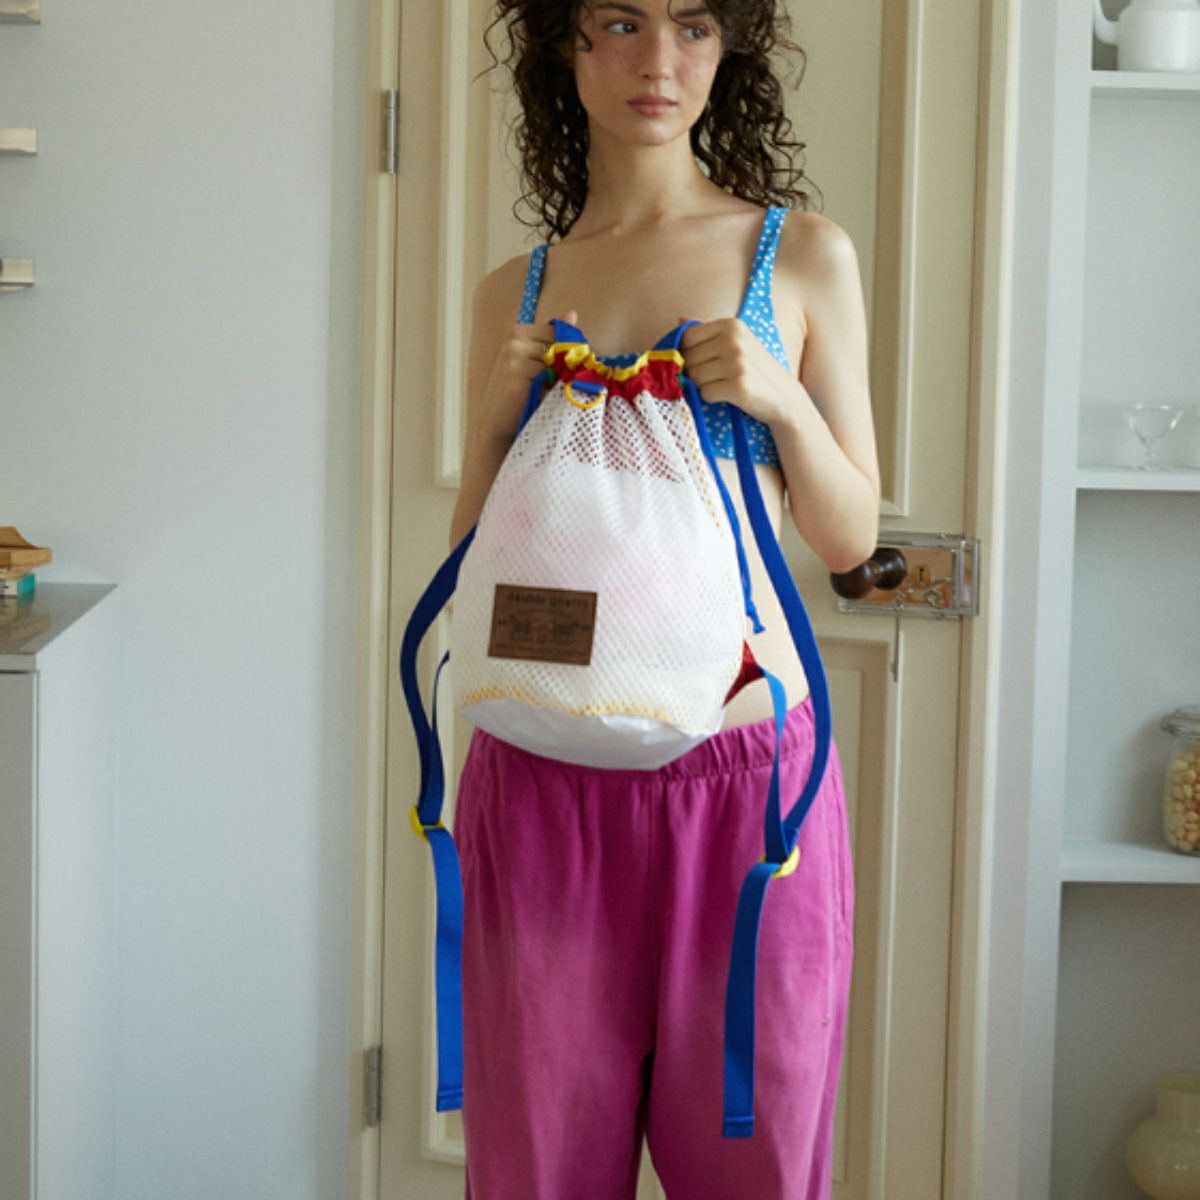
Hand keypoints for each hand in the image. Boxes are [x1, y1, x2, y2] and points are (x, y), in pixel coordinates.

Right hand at [481, 309, 577, 440]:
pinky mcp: (516, 378)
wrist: (495, 424)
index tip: (557, 370)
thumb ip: (553, 338)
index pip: (557, 332)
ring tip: (544, 394)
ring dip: (559, 380)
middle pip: (559, 346)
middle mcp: (514, 340)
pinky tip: (541, 400)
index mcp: (517, 331)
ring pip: (557, 364)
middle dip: (564, 366)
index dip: (564, 352)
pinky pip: (550, 380)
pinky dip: (552, 392)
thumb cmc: (518, 392)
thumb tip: (572, 313)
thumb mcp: (534, 361)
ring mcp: (514, 358)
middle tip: (550, 385)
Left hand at [677, 317, 797, 427]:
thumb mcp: (736, 343)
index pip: (687, 337)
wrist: (784, 396)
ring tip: (725, 384)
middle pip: (688, 359)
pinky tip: (729, 395)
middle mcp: (733, 339)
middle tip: (718, 377)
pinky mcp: (738, 385)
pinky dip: (713, 398)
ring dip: (704, 386)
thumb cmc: (754, 369)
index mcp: (731, 325)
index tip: (704, 361)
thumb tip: (679, 319)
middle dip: (697, 372)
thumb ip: (707, 332)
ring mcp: (737, 362)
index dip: (688, 353)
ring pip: (694, 377)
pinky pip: (705, 393)